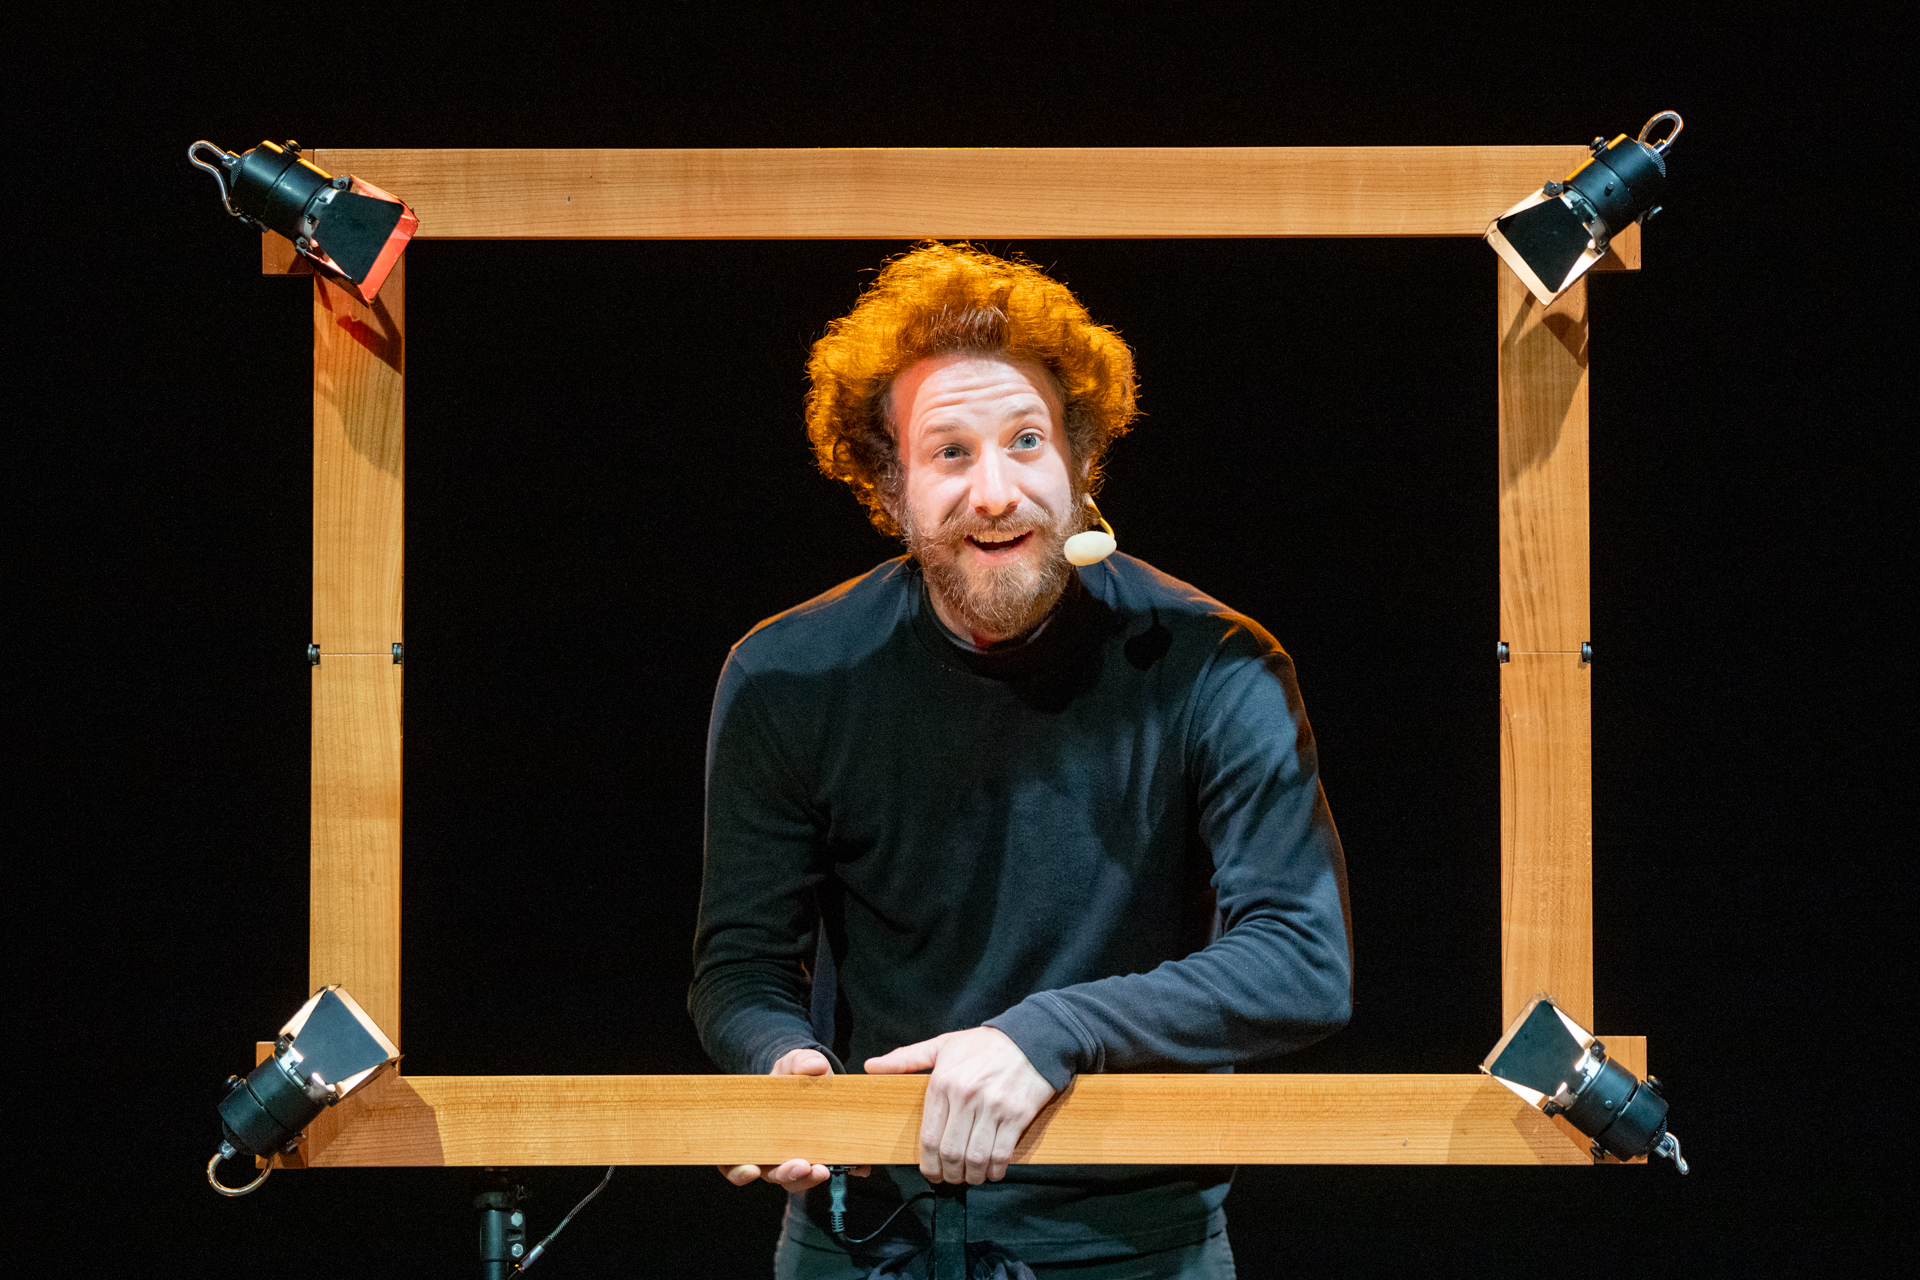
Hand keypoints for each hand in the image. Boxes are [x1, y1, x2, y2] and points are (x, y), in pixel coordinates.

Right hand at [717, 1048, 869, 1190]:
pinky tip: (854, 1166)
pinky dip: (841, 1170)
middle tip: (801, 1166)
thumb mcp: (793, 1063)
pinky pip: (827, 1169)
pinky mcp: (819, 1157)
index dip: (738, 1172)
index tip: (752, 1170)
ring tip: (824, 1169)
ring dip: (809, 1178)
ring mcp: (793, 1158)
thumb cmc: (791, 1075)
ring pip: (796, 1180)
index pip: (734, 1162)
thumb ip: (801, 1062)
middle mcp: (769, 1153)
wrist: (812, 1078)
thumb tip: (813, 1066)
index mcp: (750, 1134)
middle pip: (770, 1175)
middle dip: (785, 1174)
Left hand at [865, 1027, 1056, 1184]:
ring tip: (971, 1177)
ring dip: (972, 1176)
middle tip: (951, 1178)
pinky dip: (995, 1170)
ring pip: (976, 1157)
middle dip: (949, 1174)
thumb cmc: (984, 1044)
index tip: (931, 1172)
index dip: (928, 1164)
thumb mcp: (942, 1045)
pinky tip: (992, 1171)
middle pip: (950, 1152)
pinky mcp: (1017, 1115)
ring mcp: (993, 1107)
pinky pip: (1002, 1154)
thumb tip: (871, 1066)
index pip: (929, 1137)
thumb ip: (906, 1059)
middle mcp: (966, 1097)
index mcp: (943, 1082)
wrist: (1032, 1037)